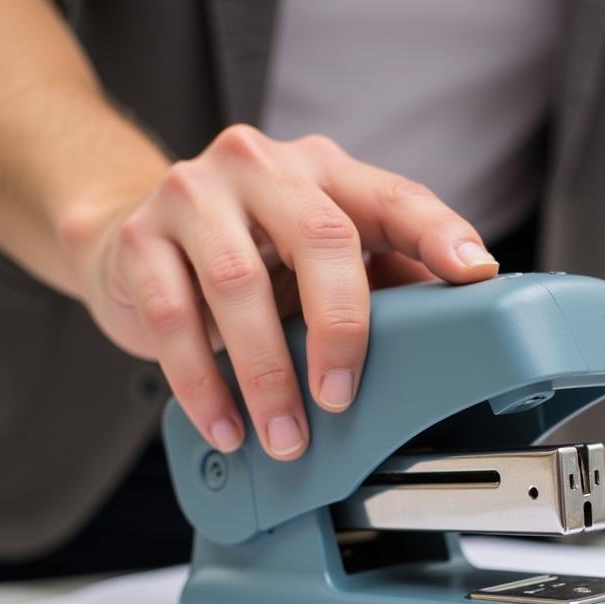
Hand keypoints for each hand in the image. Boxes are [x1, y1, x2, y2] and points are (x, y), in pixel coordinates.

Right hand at [66, 127, 498, 458]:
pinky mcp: (140, 239)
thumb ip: (375, 276)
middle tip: (340, 400)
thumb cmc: (243, 251)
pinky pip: (173, 319)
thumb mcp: (314, 256)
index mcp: (322, 171)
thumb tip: (449, 326)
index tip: (474, 274)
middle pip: (319, 238)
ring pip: (238, 284)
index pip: (394, 196)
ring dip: (266, 375)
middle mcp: (262, 168)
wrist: (130, 238)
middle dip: (340, 329)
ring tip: (283, 435)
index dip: (438, 232)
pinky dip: (203, 385)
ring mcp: (195, 196)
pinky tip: (226, 425)